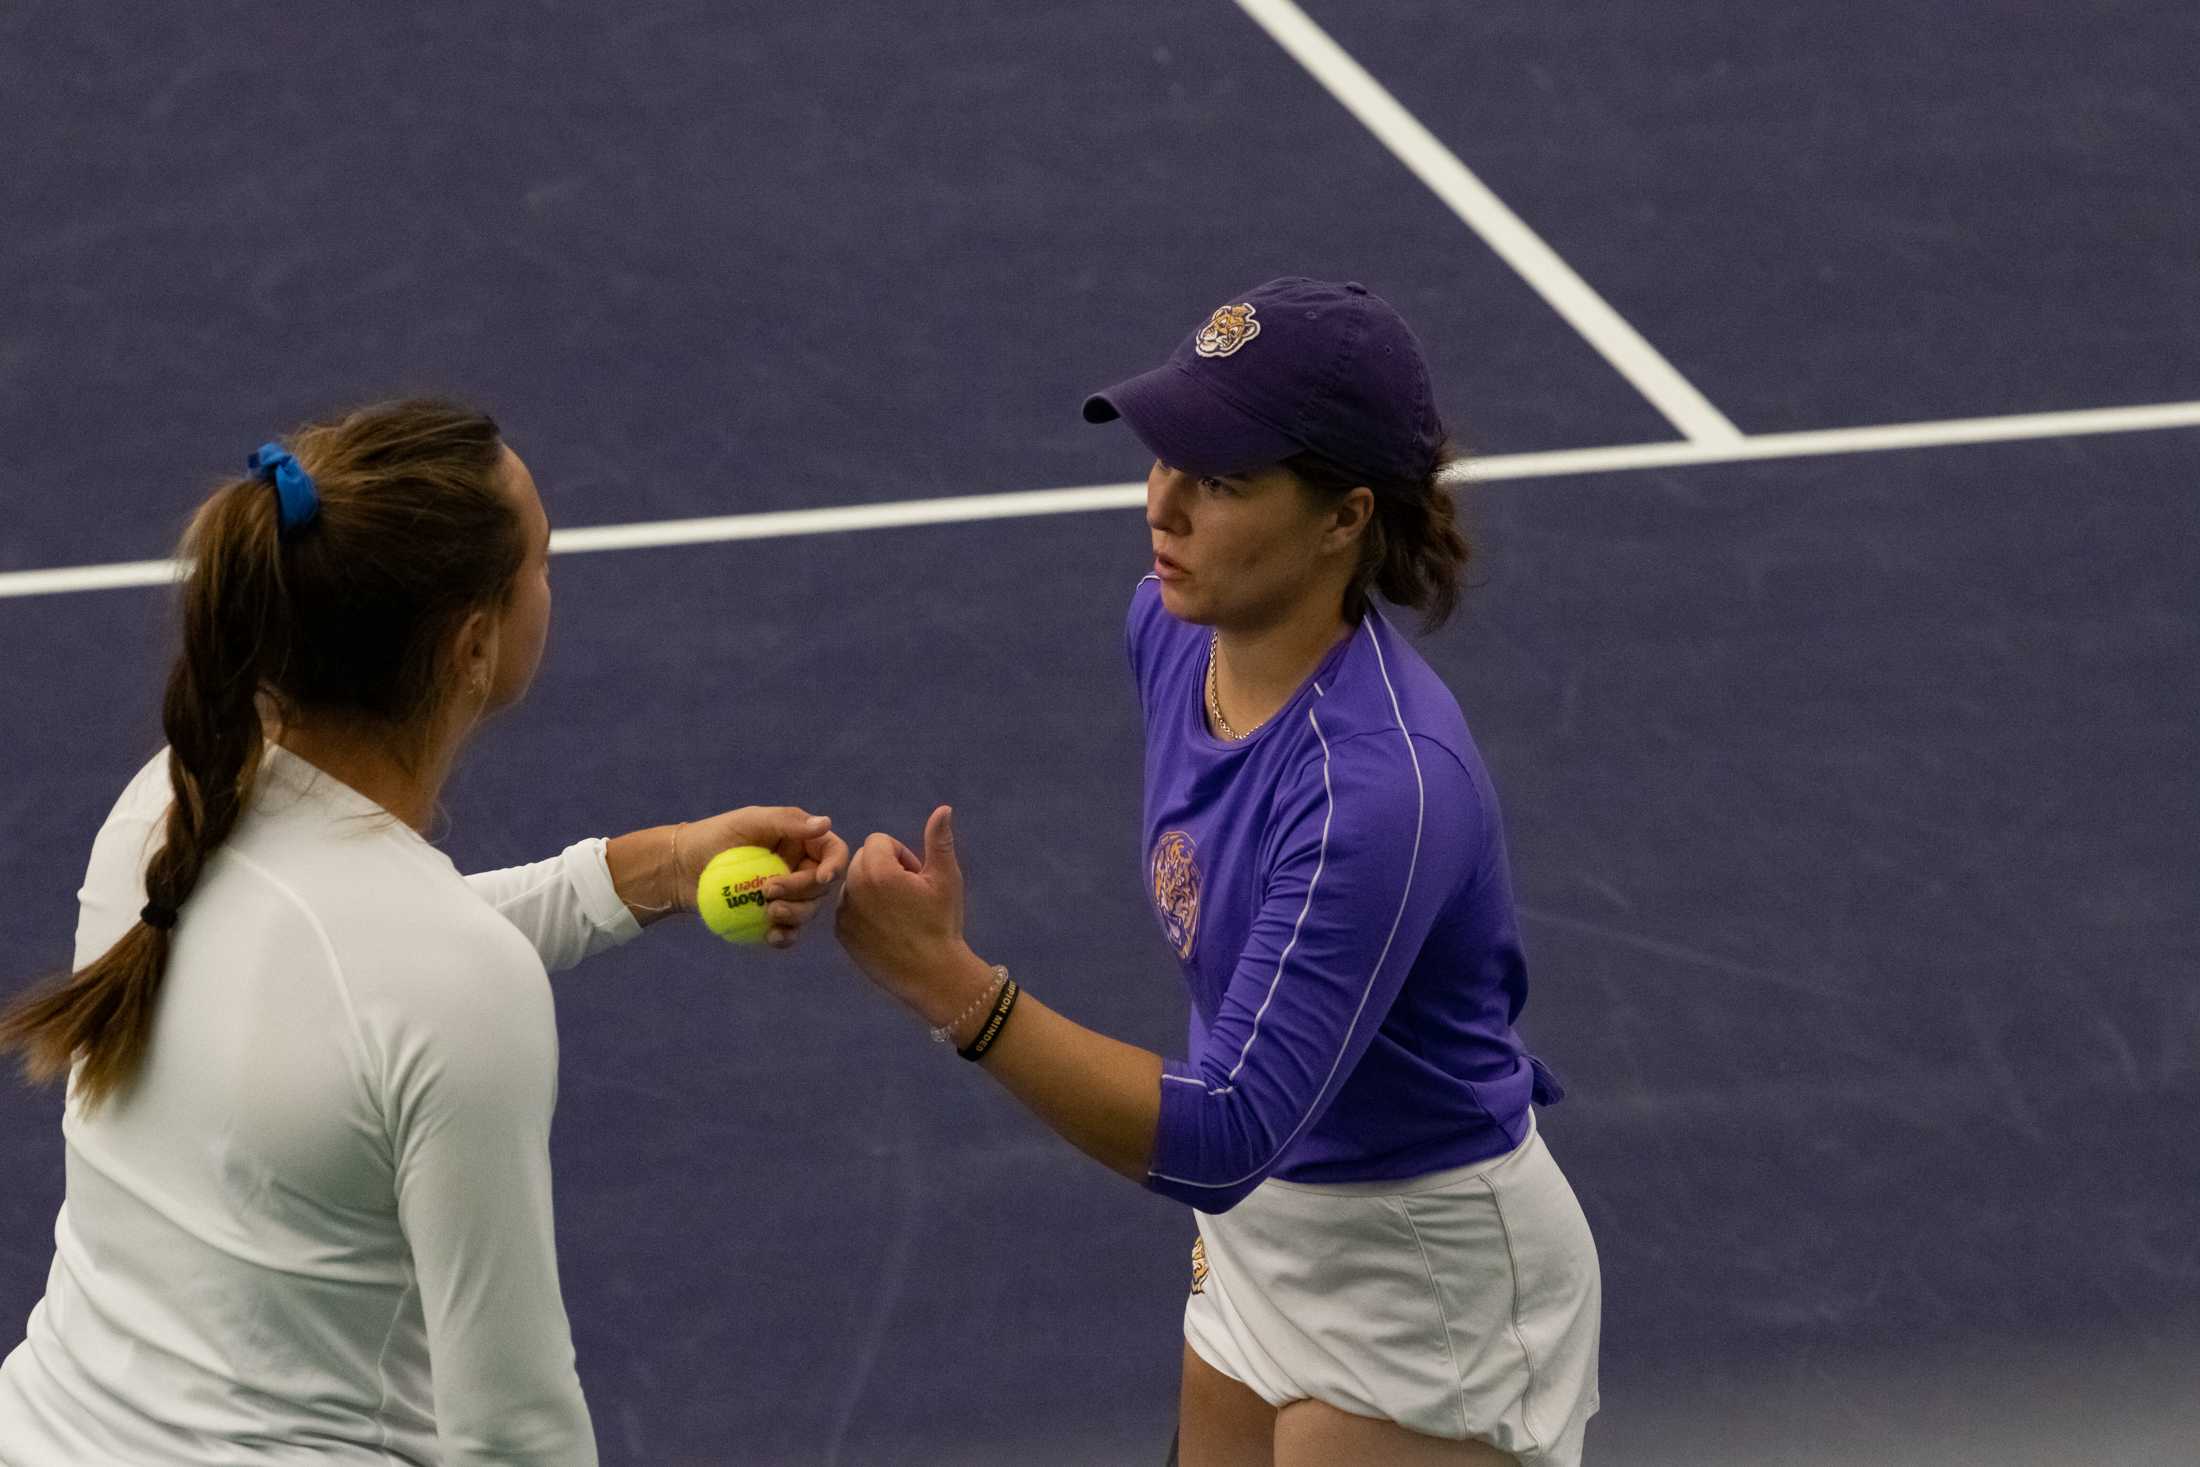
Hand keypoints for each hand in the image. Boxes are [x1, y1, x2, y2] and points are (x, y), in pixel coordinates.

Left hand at [678, 806, 849, 949]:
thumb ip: (787, 822)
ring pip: (808, 911)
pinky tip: (772, 937)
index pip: (833, 852)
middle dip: (802, 892)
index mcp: (802, 841)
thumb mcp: (750, 821)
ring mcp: (787, 895)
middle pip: (821, 887)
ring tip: (769, 912)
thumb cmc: (714, 836)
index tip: (822, 878)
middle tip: (769, 890)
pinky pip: (789, 931)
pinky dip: (785, 936)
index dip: (835, 865)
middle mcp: (800, 868)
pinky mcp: (771, 918)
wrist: (681, 869)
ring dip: (795, 915)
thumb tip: (825, 823)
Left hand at [835, 805, 989, 1022]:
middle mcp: (854, 888)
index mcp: (878, 870)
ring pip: (854, 883)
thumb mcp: (946, 878)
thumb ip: (938, 840)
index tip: (916, 877)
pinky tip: (887, 928)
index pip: (879, 842)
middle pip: (863, 859)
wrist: (932, 974)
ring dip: (872, 889)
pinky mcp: (842, 932)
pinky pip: (848, 907)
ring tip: (898, 912)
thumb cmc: (943, 923)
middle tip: (909, 894)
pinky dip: (864, 910)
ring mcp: (844, 912)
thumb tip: (943, 808)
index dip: (901, 855)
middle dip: (884, 868)